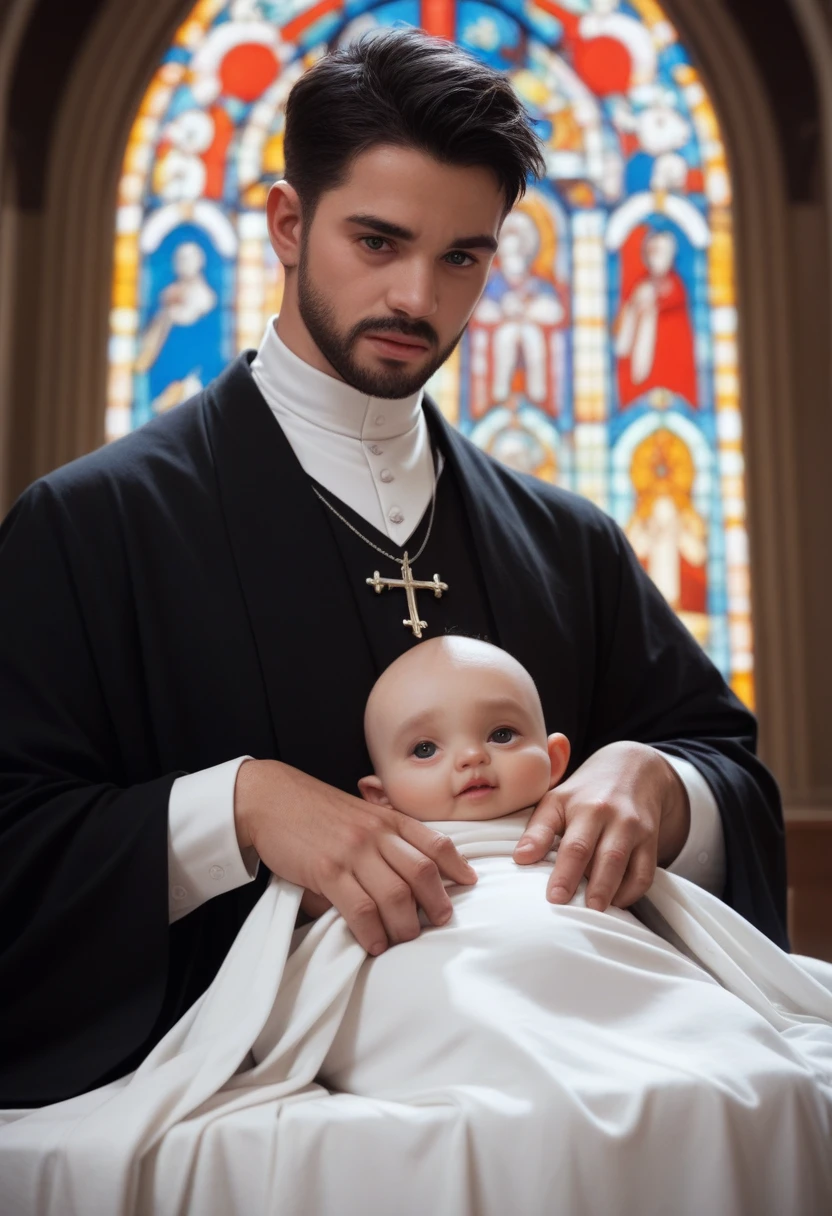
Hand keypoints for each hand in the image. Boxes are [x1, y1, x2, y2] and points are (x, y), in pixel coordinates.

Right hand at [235, 759, 476, 954]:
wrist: (271, 799)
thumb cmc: (314, 811)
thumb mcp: (358, 815)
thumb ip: (381, 842)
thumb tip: (399, 884)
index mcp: (387, 818)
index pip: (434, 842)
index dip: (457, 865)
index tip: (469, 882)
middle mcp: (376, 833)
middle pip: (422, 873)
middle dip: (437, 903)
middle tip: (439, 921)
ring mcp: (353, 851)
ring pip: (395, 895)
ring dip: (405, 926)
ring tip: (404, 938)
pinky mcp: (328, 870)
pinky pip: (359, 908)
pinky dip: (372, 931)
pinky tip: (375, 943)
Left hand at [512, 741, 689, 911]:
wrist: (633, 770)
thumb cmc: (585, 793)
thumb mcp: (557, 801)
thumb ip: (538, 830)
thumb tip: (520, 858)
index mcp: (577, 805)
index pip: (568, 840)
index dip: (559, 868)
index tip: (552, 896)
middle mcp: (606, 813)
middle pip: (597, 853)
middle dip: (585, 884)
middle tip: (571, 910)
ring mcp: (631, 825)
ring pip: (622, 863)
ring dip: (609, 891)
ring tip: (594, 913)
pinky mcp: (650, 838)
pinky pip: (644, 871)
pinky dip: (632, 891)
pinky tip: (616, 901)